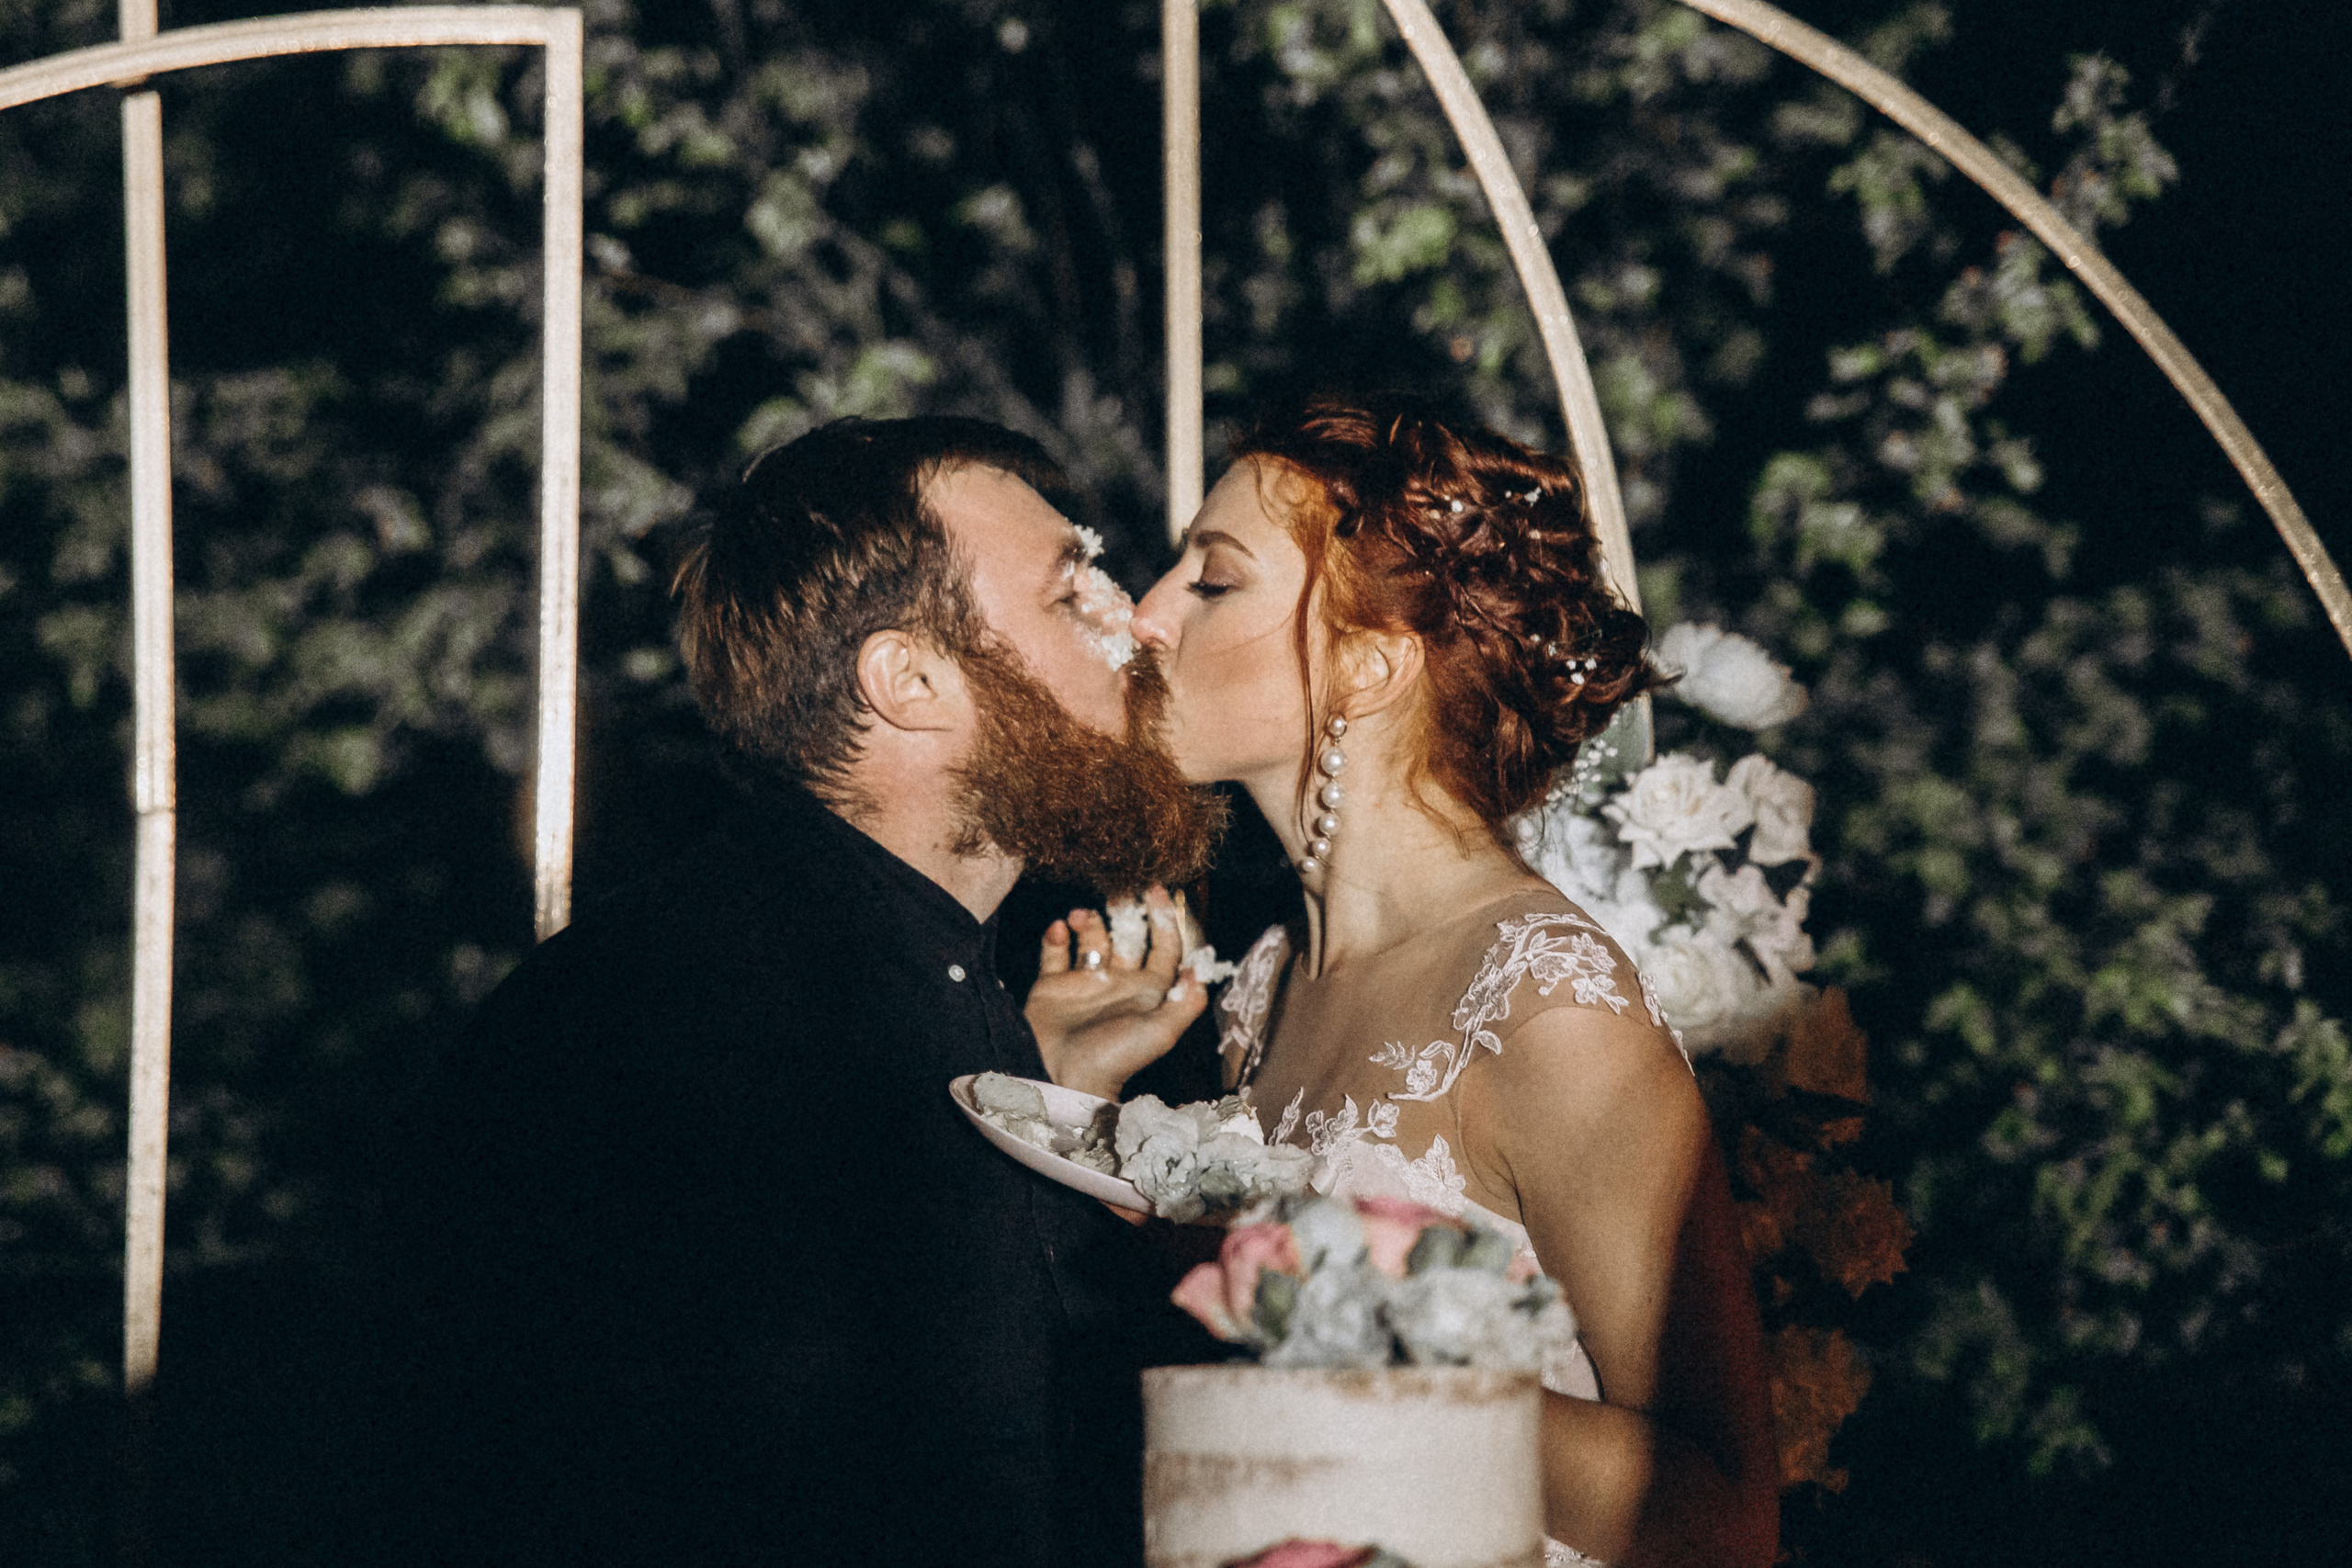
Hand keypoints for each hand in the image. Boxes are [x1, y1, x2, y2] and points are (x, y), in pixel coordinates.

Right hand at [1027, 886, 1207, 1100]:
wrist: (1062, 1079)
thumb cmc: (1115, 1058)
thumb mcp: (1161, 1032)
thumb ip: (1185, 1002)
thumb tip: (1203, 970)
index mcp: (1148, 992)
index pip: (1164, 947)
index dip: (1164, 919)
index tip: (1157, 890)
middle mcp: (1119, 983)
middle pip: (1128, 937)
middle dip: (1126, 912)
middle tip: (1119, 890)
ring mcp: (1085, 984)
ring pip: (1092, 939)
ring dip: (1089, 921)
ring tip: (1081, 916)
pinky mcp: (1052, 987)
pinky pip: (1054, 953)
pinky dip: (1056, 936)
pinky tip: (1059, 930)